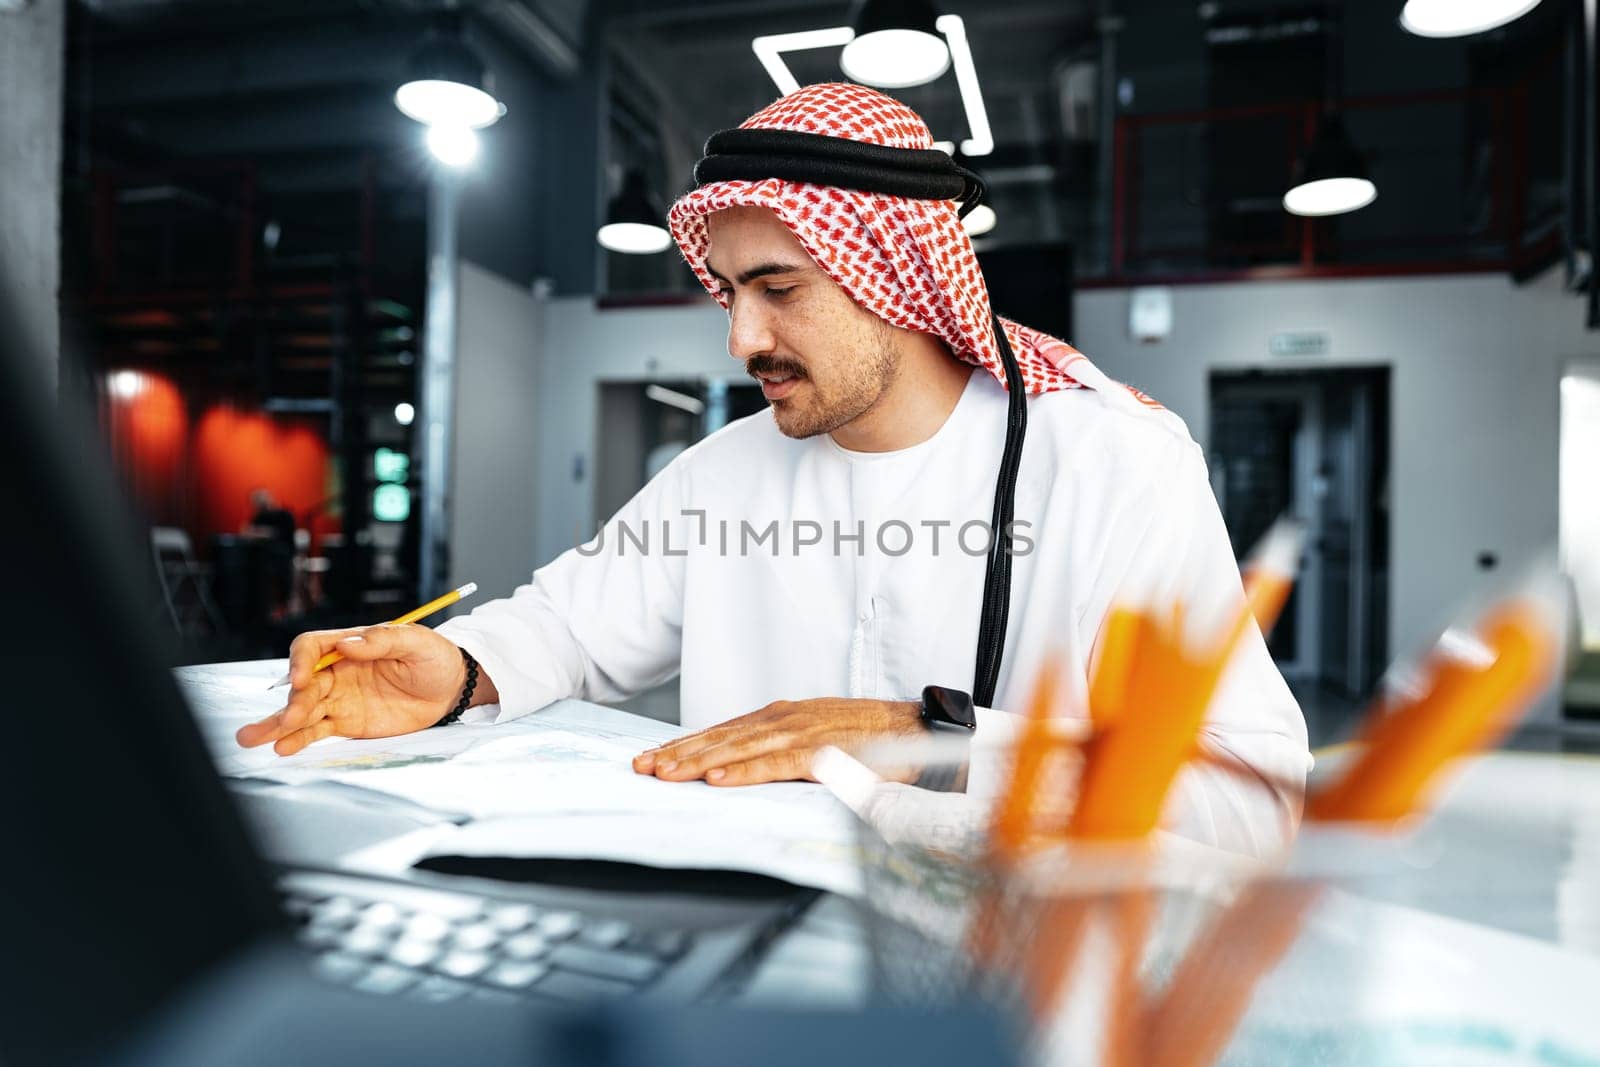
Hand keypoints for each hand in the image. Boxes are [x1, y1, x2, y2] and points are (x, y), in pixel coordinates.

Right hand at [235, 624, 486, 755]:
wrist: (450, 689)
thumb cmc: (434, 657)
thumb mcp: (417, 642)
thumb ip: (384, 640)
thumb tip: (349, 643)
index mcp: (350, 645)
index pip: (311, 648)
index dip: (300, 662)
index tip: (301, 679)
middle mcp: (337, 672)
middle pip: (303, 685)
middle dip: (292, 702)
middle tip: (288, 719)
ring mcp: (339, 698)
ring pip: (301, 711)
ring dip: (276, 723)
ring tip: (249, 738)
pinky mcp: (347, 723)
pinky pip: (317, 731)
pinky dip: (298, 740)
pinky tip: (281, 748)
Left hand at [631, 697, 922, 786]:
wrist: (918, 730)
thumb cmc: (869, 740)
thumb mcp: (816, 741)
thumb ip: (782, 754)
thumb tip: (743, 772)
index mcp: (782, 718)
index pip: (723, 732)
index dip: (686, 744)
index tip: (653, 757)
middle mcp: (786, 719)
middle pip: (722, 738)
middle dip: (679, 753)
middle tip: (642, 768)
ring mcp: (803, 733)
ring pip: (739, 748)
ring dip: (699, 761)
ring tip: (666, 773)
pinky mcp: (822, 752)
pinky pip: (775, 764)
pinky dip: (745, 771)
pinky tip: (717, 779)